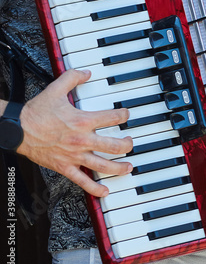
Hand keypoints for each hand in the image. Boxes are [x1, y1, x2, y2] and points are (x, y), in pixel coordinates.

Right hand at [17, 69, 132, 196]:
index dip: (124, 115)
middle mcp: (82, 140)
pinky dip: (95, 188)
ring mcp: (74, 156)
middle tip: (130, 144)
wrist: (16, 130)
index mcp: (83, 120)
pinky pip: (82, 180)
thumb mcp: (55, 89)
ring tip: (128, 168)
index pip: (113, 118)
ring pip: (103, 165)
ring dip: (118, 168)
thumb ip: (73, 78)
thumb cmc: (36, 112)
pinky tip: (105, 191)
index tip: (126, 115)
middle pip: (114, 145)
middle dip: (127, 145)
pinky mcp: (65, 167)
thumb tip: (87, 72)